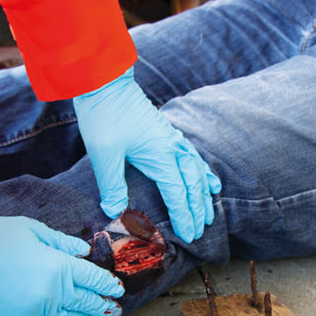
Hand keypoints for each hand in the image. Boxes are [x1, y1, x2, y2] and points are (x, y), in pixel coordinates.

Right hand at [0, 216, 123, 315]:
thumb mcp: (28, 229)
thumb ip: (59, 241)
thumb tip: (82, 251)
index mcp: (58, 266)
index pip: (92, 277)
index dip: (107, 283)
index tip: (117, 288)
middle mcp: (54, 292)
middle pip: (87, 300)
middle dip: (104, 304)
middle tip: (116, 307)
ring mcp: (38, 313)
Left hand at [73, 67, 221, 242]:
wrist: (106, 80)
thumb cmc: (104, 115)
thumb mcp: (104, 154)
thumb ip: (112, 185)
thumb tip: (114, 211)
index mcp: (160, 155)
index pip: (177, 193)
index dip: (184, 216)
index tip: (189, 235)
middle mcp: (173, 148)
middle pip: (192, 185)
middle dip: (198, 210)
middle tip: (201, 231)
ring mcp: (173, 138)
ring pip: (197, 171)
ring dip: (204, 194)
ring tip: (212, 212)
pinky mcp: (168, 132)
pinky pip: (193, 156)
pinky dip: (203, 171)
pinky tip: (209, 179)